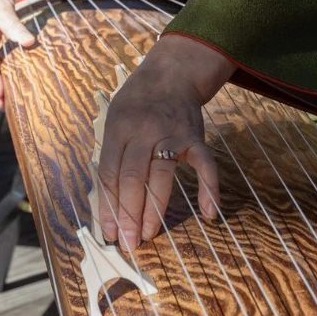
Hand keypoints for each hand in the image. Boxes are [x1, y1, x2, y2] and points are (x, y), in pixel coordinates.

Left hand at [97, 33, 235, 251]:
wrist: (171, 74)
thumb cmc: (137, 102)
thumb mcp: (115, 119)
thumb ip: (113, 153)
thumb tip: (107, 197)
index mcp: (118, 128)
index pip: (110, 172)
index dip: (108, 204)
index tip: (109, 231)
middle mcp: (142, 131)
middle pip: (132, 177)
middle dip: (128, 213)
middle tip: (128, 241)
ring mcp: (170, 134)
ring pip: (161, 176)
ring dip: (154, 209)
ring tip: (148, 234)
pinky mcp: (195, 137)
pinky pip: (205, 165)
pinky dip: (209, 188)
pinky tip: (209, 213)